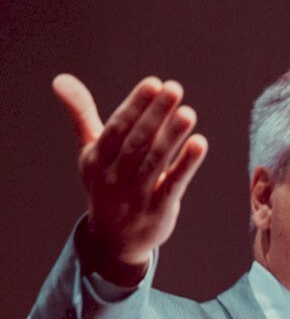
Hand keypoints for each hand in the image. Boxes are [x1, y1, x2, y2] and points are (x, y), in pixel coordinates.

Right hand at [53, 74, 207, 284]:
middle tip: (174, 88)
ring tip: (188, 113)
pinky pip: (173, 185)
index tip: (154, 83)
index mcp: (97, 159)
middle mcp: (113, 177)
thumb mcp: (91, 152)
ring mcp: (136, 196)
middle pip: (137, 142)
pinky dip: (186, 165)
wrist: (113, 240)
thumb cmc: (105, 184)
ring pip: (155, 162)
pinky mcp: (157, 211)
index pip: (117, 129)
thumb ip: (82, 114)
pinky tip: (200, 144)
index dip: (135, 106)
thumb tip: (60, 78)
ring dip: (172, 136)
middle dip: (155, 115)